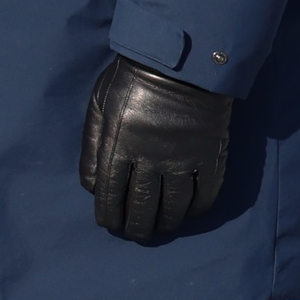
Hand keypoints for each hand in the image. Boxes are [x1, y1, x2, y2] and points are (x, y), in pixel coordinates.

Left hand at [81, 57, 232, 245]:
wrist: (181, 64)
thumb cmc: (131, 81)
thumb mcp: (99, 106)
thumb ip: (92, 146)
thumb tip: (90, 185)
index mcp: (118, 146)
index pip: (110, 192)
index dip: (109, 213)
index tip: (109, 224)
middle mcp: (149, 158)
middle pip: (141, 204)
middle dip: (136, 225)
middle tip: (135, 234)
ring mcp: (182, 159)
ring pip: (173, 205)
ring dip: (166, 223)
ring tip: (160, 230)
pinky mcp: (209, 157)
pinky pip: (204, 194)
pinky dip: (196, 209)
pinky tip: (188, 214)